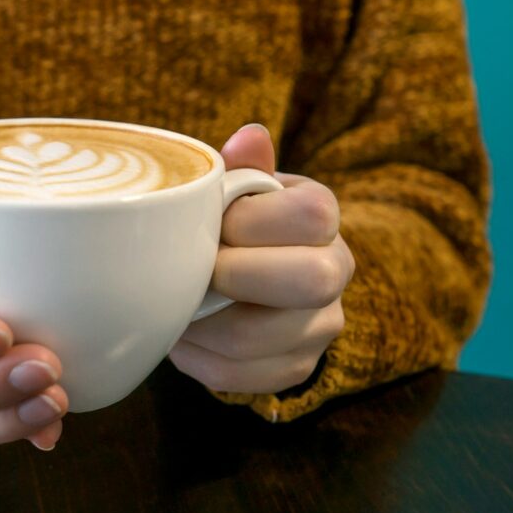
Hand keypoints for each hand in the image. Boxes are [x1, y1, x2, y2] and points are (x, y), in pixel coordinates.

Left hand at [169, 125, 354, 395]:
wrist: (251, 278)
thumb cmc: (237, 222)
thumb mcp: (240, 189)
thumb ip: (242, 167)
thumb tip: (249, 136)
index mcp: (323, 216)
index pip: (309, 216)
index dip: (249, 221)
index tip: (213, 224)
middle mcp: (337, 270)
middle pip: (310, 280)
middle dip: (234, 275)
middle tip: (196, 270)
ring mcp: (320, 326)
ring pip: (260, 337)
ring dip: (202, 322)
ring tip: (175, 303)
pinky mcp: (295, 368)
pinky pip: (239, 376)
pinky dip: (197, 358)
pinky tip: (183, 334)